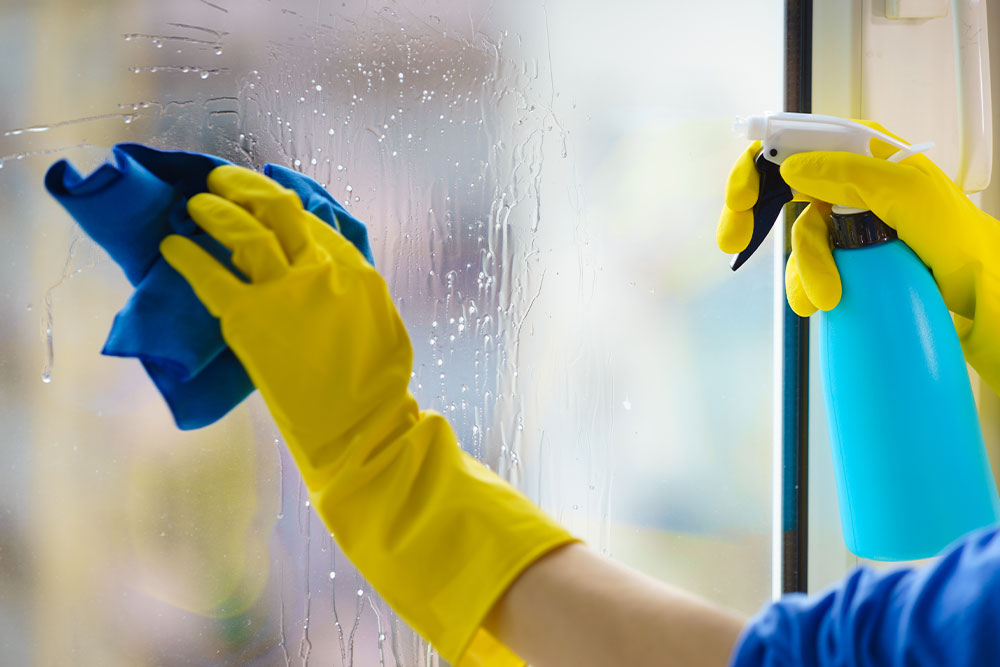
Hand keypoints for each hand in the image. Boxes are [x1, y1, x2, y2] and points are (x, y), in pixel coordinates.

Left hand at [161, 165, 576, 664]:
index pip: (316, 218)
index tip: (270, 188)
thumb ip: (355, 287)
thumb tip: (332, 269)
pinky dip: (188, 256)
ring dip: (215, 210)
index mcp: (358, 271)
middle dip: (246, 187)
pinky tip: (172, 246)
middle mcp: (323, 270)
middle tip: (223, 181)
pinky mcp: (250, 319)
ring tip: (196, 203)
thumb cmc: (377, 387)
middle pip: (279, 209)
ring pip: (243, 229)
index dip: (289, 197)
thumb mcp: (381, 322)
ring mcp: (286, 292)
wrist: (362, 431)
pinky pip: (211, 275)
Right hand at [716, 121, 999, 320]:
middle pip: (778, 187)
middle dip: (753, 216)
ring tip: (825, 296)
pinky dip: (805, 285)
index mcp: (859, 150)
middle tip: (733, 242)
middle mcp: (846, 180)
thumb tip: (790, 167)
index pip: (792, 141)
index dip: (756, 165)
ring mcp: (843, 219)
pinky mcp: (844, 254)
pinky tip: (818, 301)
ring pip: (795, 237)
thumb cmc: (954, 234)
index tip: (740, 198)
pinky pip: (806, 265)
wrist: (976, 287)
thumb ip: (850, 173)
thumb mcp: (906, 193)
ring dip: (802, 268)